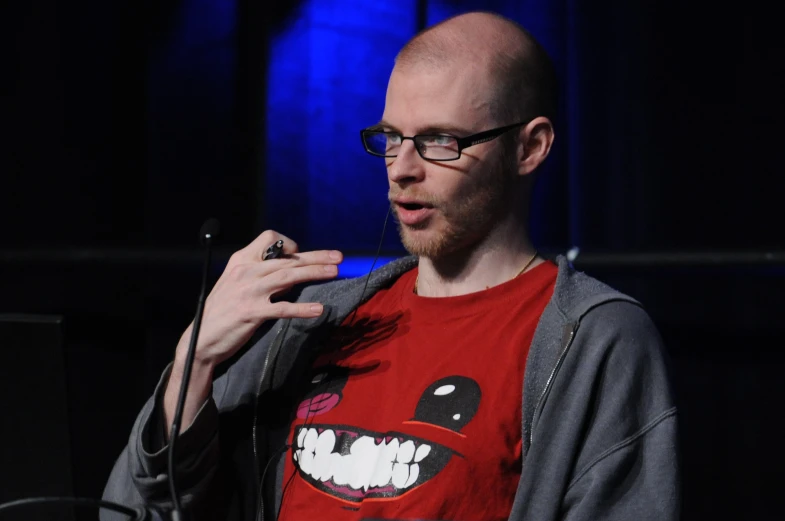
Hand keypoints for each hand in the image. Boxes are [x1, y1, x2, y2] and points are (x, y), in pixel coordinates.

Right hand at [175, 229, 342, 369]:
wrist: (200, 340)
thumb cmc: (222, 311)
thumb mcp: (236, 283)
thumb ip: (260, 274)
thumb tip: (291, 271)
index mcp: (240, 260)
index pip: (269, 238)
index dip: (288, 244)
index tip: (299, 254)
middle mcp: (246, 271)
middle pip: (287, 258)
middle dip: (316, 257)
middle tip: (338, 257)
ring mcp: (249, 291)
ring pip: (289, 276)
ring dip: (314, 273)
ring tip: (335, 272)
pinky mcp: (252, 313)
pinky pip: (283, 308)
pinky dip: (302, 309)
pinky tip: (318, 310)